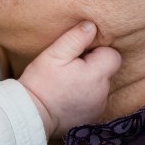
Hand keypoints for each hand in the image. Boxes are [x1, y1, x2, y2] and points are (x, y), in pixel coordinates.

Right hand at [18, 21, 120, 137]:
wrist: (31, 115)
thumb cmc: (41, 82)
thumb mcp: (54, 55)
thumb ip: (75, 38)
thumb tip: (92, 26)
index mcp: (96, 74)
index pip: (113, 55)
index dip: (98, 51)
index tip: (79, 55)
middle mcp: (103, 92)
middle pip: (107, 71)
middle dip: (93, 66)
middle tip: (70, 68)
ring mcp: (99, 107)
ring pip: (101, 86)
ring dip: (90, 82)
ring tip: (68, 83)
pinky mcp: (93, 118)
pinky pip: (95, 101)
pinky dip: (86, 96)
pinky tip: (69, 96)